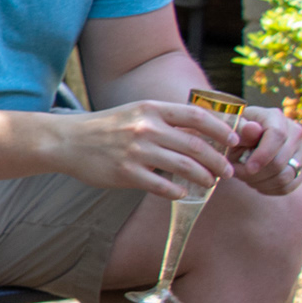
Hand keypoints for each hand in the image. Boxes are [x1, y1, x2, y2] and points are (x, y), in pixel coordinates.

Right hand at [55, 100, 240, 197]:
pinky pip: (161, 185)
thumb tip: (200, 133)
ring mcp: (136, 151)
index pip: (197, 116)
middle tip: (228, 171)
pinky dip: (177, 191)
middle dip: (218, 160)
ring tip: (210, 183)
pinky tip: (182, 193)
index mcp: (151, 109)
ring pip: (183, 166)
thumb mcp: (135, 113)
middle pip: (195, 145)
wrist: (67, 141)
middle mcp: (146, 128)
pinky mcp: (126, 173)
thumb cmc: (105, 128)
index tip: (235, 140)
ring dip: (203, 177)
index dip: (221, 129)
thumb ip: (164, 121)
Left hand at [227, 105, 301, 195]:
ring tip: (245, 177)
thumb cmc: (235, 136)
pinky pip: (289, 186)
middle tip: (237, 173)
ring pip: (285, 176)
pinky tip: (257, 184)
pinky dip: (270, 189)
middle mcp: (294, 131)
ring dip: (261, 182)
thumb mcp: (232, 132)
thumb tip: (251, 128)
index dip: (263, 155)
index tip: (248, 168)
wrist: (245, 145)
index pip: (277, 135)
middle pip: (280, 161)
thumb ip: (240, 130)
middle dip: (255, 173)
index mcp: (275, 116)